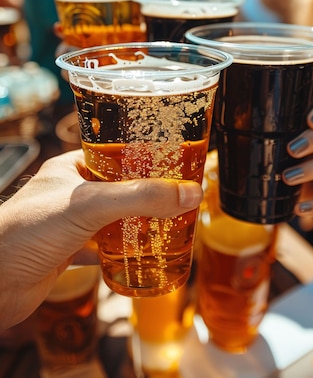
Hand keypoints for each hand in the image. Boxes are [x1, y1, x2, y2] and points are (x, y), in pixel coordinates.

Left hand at [0, 150, 202, 330]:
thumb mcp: (90, 205)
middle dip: (148, 194)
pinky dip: (122, 253)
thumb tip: (188, 193)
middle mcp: (70, 193)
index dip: (144, 157)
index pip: (115, 153)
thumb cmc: (26, 232)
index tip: (174, 162)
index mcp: (71, 168)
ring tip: (169, 224)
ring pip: (113, 219)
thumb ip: (140, 197)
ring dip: (138, 224)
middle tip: (178, 197)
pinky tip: (142, 256)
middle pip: (119, 188)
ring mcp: (69, 223)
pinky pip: (103, 248)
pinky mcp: (67, 252)